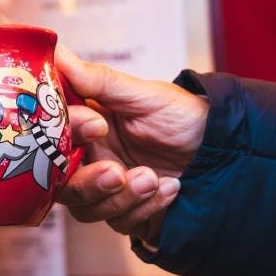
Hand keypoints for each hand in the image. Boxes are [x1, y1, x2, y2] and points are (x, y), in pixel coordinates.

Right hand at [55, 48, 208, 241]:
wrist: (224, 152)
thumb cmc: (183, 115)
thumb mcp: (143, 94)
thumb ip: (98, 80)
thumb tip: (57, 53)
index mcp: (84, 126)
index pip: (51, 136)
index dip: (66, 134)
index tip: (97, 123)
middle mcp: (88, 159)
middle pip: (60, 183)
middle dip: (89, 183)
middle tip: (118, 173)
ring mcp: (105, 189)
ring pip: (85, 209)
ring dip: (120, 198)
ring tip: (154, 179)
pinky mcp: (126, 213)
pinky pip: (119, 223)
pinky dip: (145, 208)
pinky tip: (170, 189)